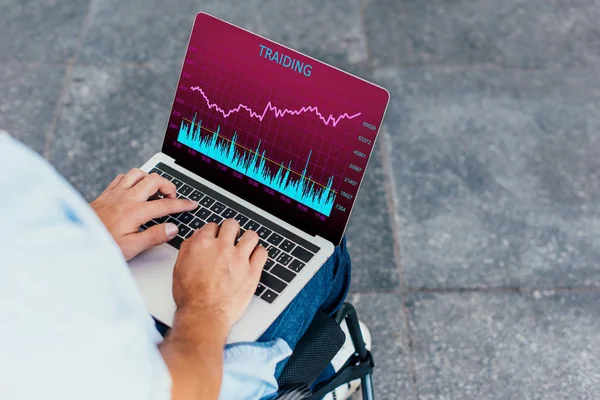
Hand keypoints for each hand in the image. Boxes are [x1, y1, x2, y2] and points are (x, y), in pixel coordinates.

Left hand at [90, 168, 197, 259]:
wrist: (76, 238)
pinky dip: (133, 179)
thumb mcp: (131, 248)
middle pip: (154, 180)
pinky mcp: (106, 193)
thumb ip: (154, 236)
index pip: (166, 204)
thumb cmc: (101, 244)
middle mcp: (126, 198)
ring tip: (155, 191)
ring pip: (138, 173)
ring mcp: (115, 193)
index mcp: (135, 212)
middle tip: (172, 197)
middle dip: (168, 186)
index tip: (192, 204)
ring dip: (150, 179)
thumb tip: (172, 228)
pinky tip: (135, 188)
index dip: (182, 204)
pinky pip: (122, 177)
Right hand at [172, 219, 267, 334]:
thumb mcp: (180, 267)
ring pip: (251, 235)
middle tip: (231, 238)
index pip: (212, 226)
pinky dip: (259, 253)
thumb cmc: (190, 296)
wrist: (203, 315)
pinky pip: (262, 253)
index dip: (214, 232)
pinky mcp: (252, 271)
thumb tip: (196, 236)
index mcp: (203, 244)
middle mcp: (223, 248)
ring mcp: (239, 259)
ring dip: (248, 239)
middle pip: (232, 225)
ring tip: (245, 246)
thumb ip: (188, 248)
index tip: (216, 237)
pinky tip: (254, 258)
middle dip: (231, 230)